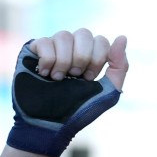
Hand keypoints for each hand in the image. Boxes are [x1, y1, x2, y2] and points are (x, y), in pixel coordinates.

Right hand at [6, 28, 128, 156]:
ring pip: (63, 35)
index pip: (101, 41)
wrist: (49, 123)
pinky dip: (48, 60)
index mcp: (91, 57)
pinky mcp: (34, 50)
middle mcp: (73, 49)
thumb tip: (122, 37)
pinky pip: (44, 41)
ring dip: (64, 61)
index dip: (97, 59)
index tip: (89, 78)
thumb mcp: (108, 92)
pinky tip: (45, 74)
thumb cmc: (79, 110)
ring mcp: (53, 48)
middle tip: (75, 77)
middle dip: (82, 58)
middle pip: (84, 33)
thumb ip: (119, 67)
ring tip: (59, 79)